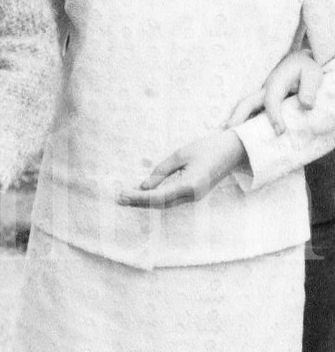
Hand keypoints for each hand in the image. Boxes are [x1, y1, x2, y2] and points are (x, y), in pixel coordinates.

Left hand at [117, 129, 247, 209]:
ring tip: (126, 198)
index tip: (122, 194)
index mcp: (190, 185)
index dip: (138, 197)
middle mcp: (192, 196)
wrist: (233, 150)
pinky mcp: (194, 194)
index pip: (158, 196)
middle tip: (118, 198)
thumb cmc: (208, 147)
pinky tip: (143, 195)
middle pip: (159, 204)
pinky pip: (171, 200)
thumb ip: (161, 171)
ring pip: (165, 204)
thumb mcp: (181, 154)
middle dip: (138, 202)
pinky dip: (156, 199)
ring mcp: (194, 197)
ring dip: (145, 202)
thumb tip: (144, 186)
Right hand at [226, 49, 321, 134]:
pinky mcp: (262, 102)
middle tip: (230, 131)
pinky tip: (245, 137)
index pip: (271, 100)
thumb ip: (309, 89)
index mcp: (276, 83)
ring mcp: (261, 97)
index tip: (280, 131)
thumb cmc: (305, 69)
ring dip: (238, 122)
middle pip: (247, 103)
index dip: (274, 116)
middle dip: (237, 116)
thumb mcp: (312, 74)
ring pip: (246, 109)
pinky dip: (246, 123)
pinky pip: (252, 113)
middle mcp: (264, 90)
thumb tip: (306, 105)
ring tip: (232, 138)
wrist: (299, 63)